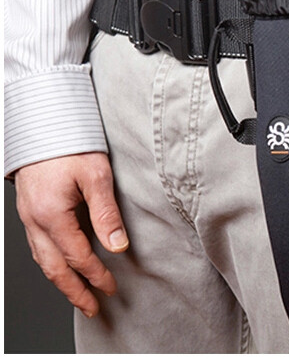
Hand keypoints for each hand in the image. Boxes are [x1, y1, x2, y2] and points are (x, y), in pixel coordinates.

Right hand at [14, 152, 128, 317]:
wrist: (43, 123)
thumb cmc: (71, 144)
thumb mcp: (96, 176)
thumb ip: (106, 213)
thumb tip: (117, 246)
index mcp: (51, 214)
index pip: (77, 256)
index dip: (95, 275)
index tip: (109, 288)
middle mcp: (35, 220)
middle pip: (54, 268)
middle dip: (73, 291)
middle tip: (91, 308)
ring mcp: (28, 217)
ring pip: (42, 260)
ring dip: (61, 281)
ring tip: (78, 296)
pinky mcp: (29, 211)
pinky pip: (37, 246)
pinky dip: (51, 263)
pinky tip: (62, 267)